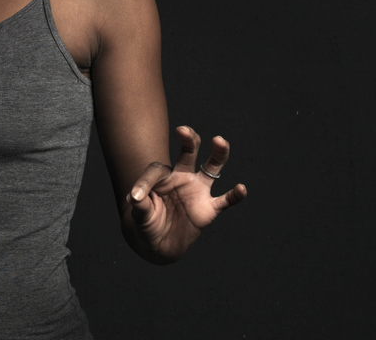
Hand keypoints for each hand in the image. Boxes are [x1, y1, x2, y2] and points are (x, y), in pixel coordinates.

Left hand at [126, 126, 246, 261]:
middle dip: (188, 140)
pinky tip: (241, 188)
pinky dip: (234, 195)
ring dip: (218, 154)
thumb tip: (134, 196)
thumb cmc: (147, 224)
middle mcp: (182, 177)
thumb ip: (140, 205)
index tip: (136, 197)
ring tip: (219, 141)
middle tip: (183, 130)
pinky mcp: (209, 208)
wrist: (160, 245)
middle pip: (188, 152)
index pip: (156, 170)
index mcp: (162, 176)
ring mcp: (197, 191)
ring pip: (212, 167)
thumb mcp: (139, 215)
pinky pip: (225, 200)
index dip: (145, 182)